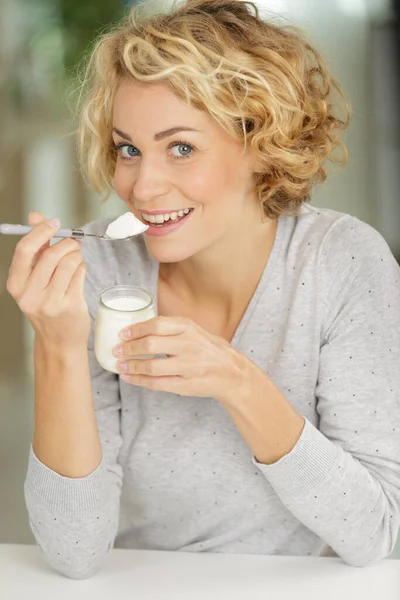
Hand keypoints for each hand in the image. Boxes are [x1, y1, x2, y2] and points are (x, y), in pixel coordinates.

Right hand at [6, 212, 90, 349]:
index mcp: (16, 285)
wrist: (59, 341)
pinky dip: (82, 267)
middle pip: (51, 255)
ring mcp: (51, 302)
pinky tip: (79, 272)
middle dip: (66, 244)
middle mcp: (30, 295)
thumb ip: (36, 248)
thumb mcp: (34, 280)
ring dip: (76, 255)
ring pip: (69, 262)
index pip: (24, 250)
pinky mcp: (71, 306)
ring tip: (76, 259)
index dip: (40, 232)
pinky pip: (80, 274)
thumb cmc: (47, 306)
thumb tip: (36, 216)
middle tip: (73, 243)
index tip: (54, 223)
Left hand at [112, 316, 252, 401]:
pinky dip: (140, 381)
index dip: (136, 330)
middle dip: (129, 348)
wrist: (232, 373)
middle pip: (151, 345)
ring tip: (120, 366)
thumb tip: (137, 328)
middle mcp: (189, 345)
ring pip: (152, 367)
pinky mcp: (187, 385)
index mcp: (189, 328)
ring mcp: (189, 366)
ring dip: (131, 367)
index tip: (122, 334)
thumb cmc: (207, 349)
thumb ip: (171, 328)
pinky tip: (130, 378)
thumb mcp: (194, 331)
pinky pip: (158, 384)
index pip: (157, 325)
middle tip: (117, 350)